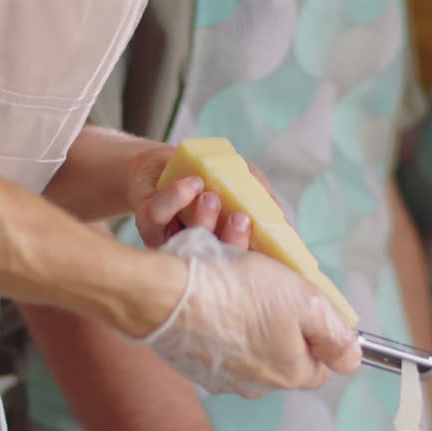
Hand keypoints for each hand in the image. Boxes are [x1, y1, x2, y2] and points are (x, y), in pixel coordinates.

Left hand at [126, 143, 274, 248]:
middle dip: (232, 241)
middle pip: (217, 259)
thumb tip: (283, 220)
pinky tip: (192, 184)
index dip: (260, 260)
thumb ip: (262, 196)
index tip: (274, 246)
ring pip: (188, 239)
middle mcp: (198, 252)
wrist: (157, 167)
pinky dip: (176, 197)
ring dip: (202, 219)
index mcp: (224, 249)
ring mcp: (172, 241)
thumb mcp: (240, 178)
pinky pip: (159, 214)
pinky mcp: (148, 222)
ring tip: (211, 197)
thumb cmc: (204, 174)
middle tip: (242, 219)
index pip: (245, 263)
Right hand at [138, 228, 359, 397]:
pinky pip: (215, 334)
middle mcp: (255, 383)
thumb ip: (335, 333)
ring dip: (247, 299)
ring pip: (247, 334)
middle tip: (267, 274)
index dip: (318, 329)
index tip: (305, 299)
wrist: (166, 296)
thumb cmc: (237, 293)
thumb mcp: (305, 300)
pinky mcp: (190, 361)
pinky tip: (211, 283)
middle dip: (279, 306)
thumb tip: (354, 359)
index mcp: (289, 373)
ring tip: (235, 264)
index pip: (321, 362)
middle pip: (283, 345)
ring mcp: (220, 376)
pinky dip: (216, 309)